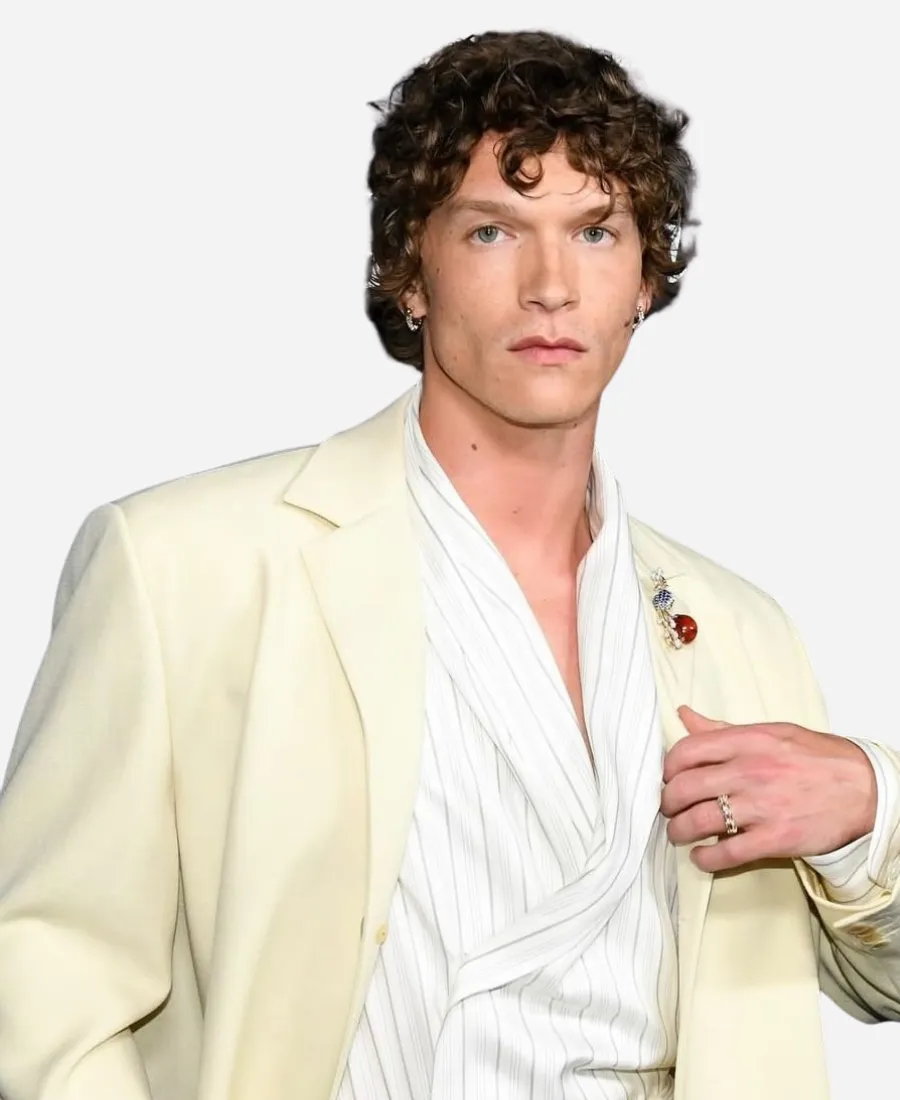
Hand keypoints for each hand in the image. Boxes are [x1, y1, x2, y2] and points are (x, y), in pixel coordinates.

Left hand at [660, 705, 876, 872]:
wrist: (864, 788)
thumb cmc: (817, 758)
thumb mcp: (770, 732)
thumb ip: (723, 730)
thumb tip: (685, 715)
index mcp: (746, 742)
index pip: (686, 751)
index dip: (668, 768)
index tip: (668, 778)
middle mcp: (749, 772)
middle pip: (684, 788)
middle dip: (667, 802)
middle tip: (669, 808)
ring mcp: (761, 807)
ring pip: (698, 821)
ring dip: (679, 831)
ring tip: (679, 833)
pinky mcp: (775, 839)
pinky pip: (726, 853)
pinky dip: (706, 858)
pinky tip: (701, 856)